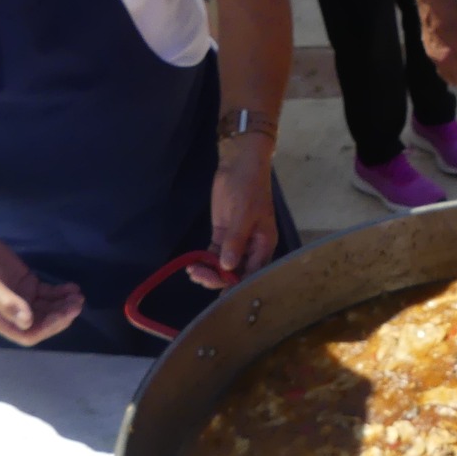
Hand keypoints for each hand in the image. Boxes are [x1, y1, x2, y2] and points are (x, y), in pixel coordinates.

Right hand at [0, 232, 84, 346]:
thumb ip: (7, 303)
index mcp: (0, 320)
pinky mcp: (28, 284)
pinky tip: (72, 287)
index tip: (63, 315)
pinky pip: (48, 293)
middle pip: (42, 322)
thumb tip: (27, 321)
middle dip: (60, 316)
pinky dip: (61, 292)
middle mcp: (13, 313)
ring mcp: (22, 299)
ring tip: (78, 296)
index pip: (29, 335)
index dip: (47, 328)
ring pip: (48, 308)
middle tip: (76, 304)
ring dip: (63, 304)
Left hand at [196, 137, 277, 288]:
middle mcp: (251, 247)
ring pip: (223, 265)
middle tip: (199, 276)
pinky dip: (205, 261)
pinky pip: (214, 254)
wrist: (239, 164)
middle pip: (236, 272)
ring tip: (193, 272)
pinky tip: (193, 265)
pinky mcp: (222, 234)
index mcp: (264, 244)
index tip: (220, 291)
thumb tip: (227, 267)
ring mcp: (236, 241)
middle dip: (219, 278)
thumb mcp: (242, 215)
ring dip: (209, 272)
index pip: (252, 272)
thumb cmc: (248, 188)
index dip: (238, 284)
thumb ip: (235, 242)